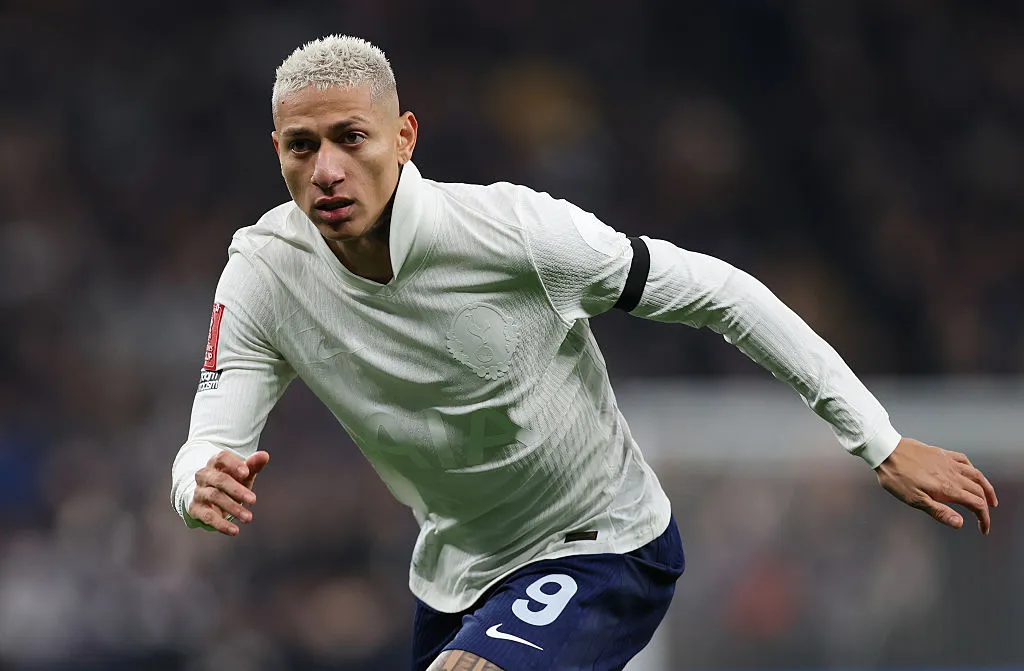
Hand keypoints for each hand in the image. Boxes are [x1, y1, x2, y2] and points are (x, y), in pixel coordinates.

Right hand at [188, 450, 269, 535]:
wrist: (208, 497)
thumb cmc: (231, 481)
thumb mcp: (242, 474)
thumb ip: (253, 465)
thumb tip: (264, 456)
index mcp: (216, 463)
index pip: (222, 458)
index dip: (233, 464)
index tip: (246, 473)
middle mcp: (204, 475)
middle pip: (220, 480)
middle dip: (237, 490)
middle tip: (253, 500)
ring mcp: (199, 491)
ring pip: (214, 497)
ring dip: (232, 508)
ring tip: (248, 518)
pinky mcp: (195, 508)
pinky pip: (207, 516)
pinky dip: (221, 524)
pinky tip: (234, 530)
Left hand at [875, 437, 997, 533]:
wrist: (887, 451)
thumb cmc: (897, 478)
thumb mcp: (914, 500)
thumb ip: (939, 512)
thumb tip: (960, 524)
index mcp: (948, 488)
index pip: (976, 504)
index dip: (984, 518)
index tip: (984, 529)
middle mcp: (953, 474)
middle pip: (979, 491)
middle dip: (986, 506)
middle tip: (985, 517)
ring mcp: (948, 462)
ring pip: (976, 475)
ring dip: (986, 487)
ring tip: (989, 498)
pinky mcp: (941, 453)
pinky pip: (964, 460)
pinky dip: (973, 470)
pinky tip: (971, 473)